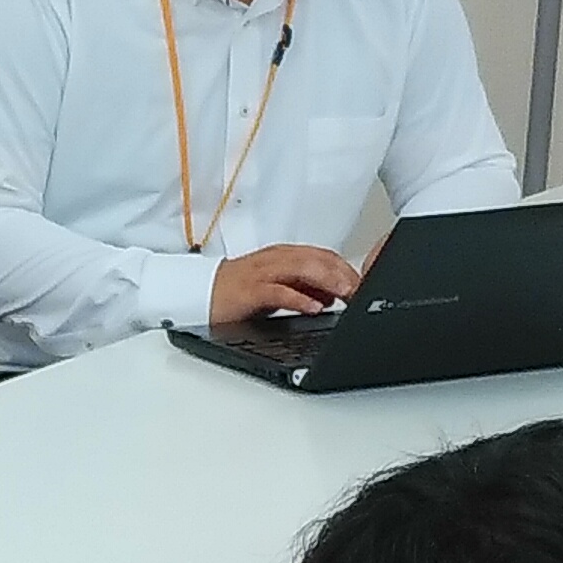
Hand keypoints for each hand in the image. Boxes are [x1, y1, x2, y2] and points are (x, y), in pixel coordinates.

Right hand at [210, 243, 359, 321]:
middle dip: (343, 274)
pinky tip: (314, 307)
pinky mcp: (249, 291)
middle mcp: (275, 259)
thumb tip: (333, 294)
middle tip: (361, 290)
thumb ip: (304, 288)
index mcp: (283, 256)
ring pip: (302, 268)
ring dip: (327, 280)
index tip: (364, 285)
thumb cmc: (236, 292)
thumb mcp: (277, 287)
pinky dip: (299, 298)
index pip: (323, 256)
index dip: (346, 269)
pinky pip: (279, 291)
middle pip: (317, 258)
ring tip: (345, 294)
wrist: (199, 294)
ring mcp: (262, 273)